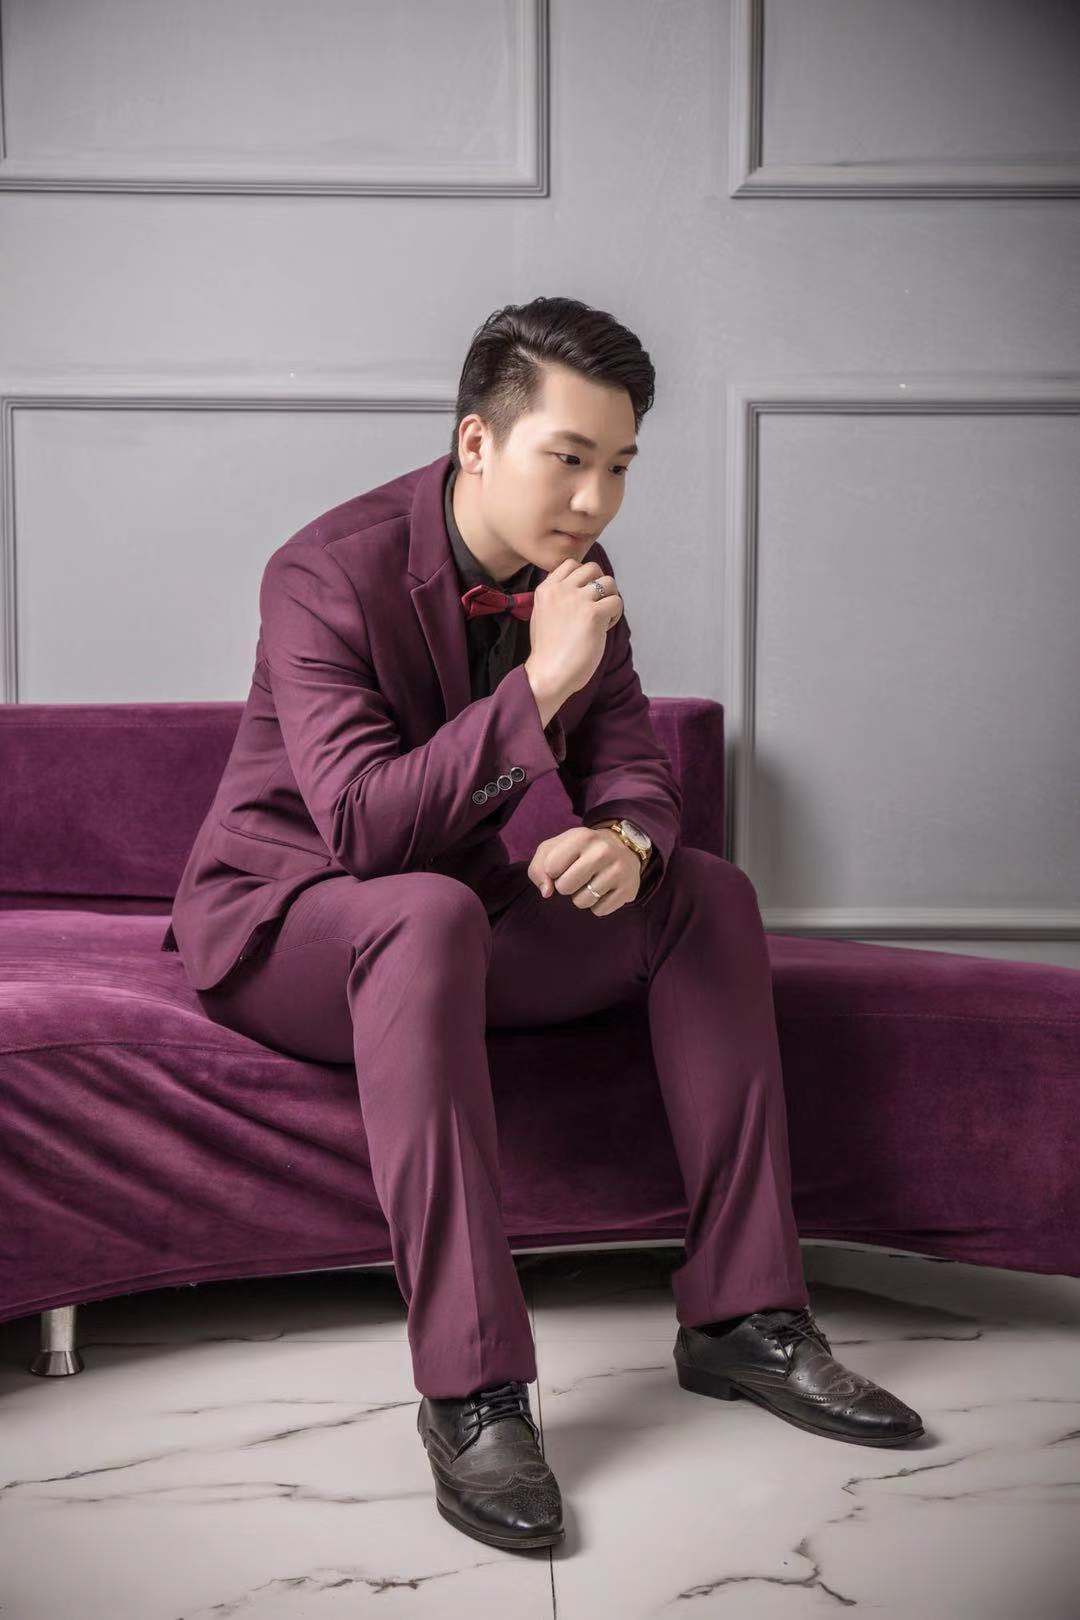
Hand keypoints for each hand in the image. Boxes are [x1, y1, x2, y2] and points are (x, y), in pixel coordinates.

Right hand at [525, 559, 623, 701]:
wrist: (548, 674)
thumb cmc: (548, 652)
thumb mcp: (542, 615)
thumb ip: (557, 598)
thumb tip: (583, 589)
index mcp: (546, 589)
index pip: (571, 564)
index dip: (584, 578)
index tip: (583, 598)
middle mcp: (561, 590)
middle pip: (593, 568)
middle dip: (599, 586)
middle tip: (595, 608)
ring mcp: (577, 600)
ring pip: (609, 582)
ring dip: (610, 599)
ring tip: (601, 619)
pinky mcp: (593, 614)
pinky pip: (617, 602)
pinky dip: (615, 615)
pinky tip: (604, 629)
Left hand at [527, 825, 641, 916]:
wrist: (623, 846)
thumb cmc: (581, 850)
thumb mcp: (556, 848)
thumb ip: (538, 868)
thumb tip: (546, 892)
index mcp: (582, 837)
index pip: (550, 868)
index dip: (552, 872)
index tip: (563, 866)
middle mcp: (603, 851)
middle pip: (565, 887)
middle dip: (565, 886)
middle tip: (576, 877)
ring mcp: (619, 870)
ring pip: (582, 902)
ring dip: (581, 897)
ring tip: (590, 883)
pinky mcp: (629, 889)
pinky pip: (599, 911)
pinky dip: (597, 905)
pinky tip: (604, 890)